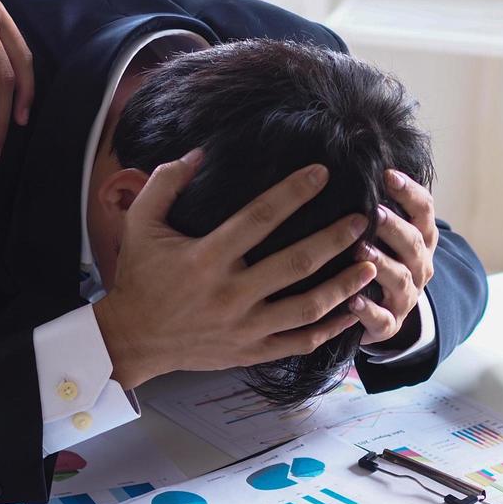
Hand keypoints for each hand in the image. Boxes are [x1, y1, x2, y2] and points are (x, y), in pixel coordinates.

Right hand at [93, 152, 376, 387]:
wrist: (131, 340)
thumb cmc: (139, 277)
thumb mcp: (139, 223)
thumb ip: (165, 183)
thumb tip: (199, 152)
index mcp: (206, 258)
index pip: (260, 217)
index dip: (294, 192)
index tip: (322, 173)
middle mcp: (230, 293)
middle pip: (295, 263)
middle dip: (334, 239)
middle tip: (362, 220)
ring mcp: (243, 327)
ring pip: (306, 308)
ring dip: (343, 286)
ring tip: (371, 265)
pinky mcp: (250, 351)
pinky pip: (299, 343)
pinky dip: (330, 329)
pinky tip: (354, 312)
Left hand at [351, 170, 438, 345]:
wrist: (387, 312)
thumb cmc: (380, 259)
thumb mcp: (385, 232)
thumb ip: (377, 204)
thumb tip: (350, 163)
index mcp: (421, 239)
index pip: (424, 211)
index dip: (409, 192)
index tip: (388, 175)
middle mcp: (419, 266)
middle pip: (414, 243)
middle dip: (394, 227)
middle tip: (373, 211)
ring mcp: (407, 296)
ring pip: (401, 279)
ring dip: (381, 264)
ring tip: (360, 251)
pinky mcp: (389, 324)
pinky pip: (383, 319)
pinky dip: (369, 311)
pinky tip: (351, 301)